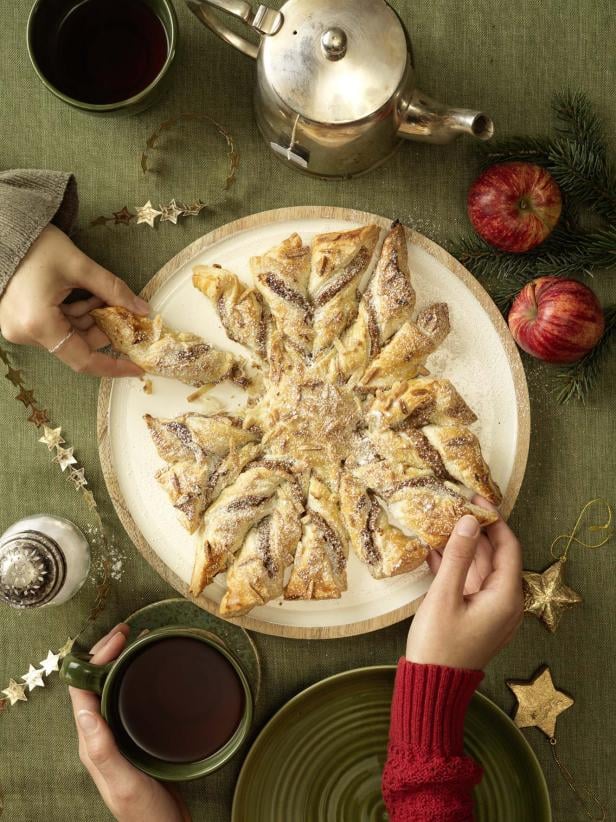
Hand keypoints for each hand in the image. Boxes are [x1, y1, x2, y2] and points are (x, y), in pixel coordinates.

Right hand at [0, 224, 147, 376]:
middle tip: (126, 312)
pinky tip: (87, 295)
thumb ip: (113, 290)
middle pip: (78, 344)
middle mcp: (27, 333)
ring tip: (102, 294)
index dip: (114, 365)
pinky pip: (56, 325)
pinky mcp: (21, 321)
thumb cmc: (35, 246)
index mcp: (40, 325)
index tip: (137, 367)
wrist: (2, 232)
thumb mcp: (79, 266)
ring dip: (91, 317)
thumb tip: (142, 309)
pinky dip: (75, 313)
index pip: (84, 360)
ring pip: (69, 334)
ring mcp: (22, 328)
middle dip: (105, 328)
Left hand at [69, 624, 189, 821]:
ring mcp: (118, 736)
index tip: (118, 638)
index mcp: (92, 743)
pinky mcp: (136, 738)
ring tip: (139, 641)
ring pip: (113, 689)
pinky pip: (130, 699)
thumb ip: (102, 749)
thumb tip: (83, 711)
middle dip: (107, 653)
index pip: (83, 690)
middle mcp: (101, 736)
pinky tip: (152, 672)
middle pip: (96, 684)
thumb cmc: (144, 813)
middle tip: (128, 630)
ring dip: (122, 662)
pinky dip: (137, 677)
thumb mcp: (122, 783)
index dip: (95, 659)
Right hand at [406, 497, 522, 669]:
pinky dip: (454, 568)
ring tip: (440, 523)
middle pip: (494, 557)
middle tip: (454, 507)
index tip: (476, 499)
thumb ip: (459, 556)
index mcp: (506, 597)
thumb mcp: (445, 596)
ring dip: (462, 549)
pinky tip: (433, 551)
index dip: (494, 520)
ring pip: (479, 569)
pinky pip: (469, 584)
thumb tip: (470, 520)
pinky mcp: (475, 617)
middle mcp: (504, 603)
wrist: (431, 687)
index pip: (508, 547)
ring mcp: (490, 611)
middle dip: (475, 531)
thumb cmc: (438, 644)